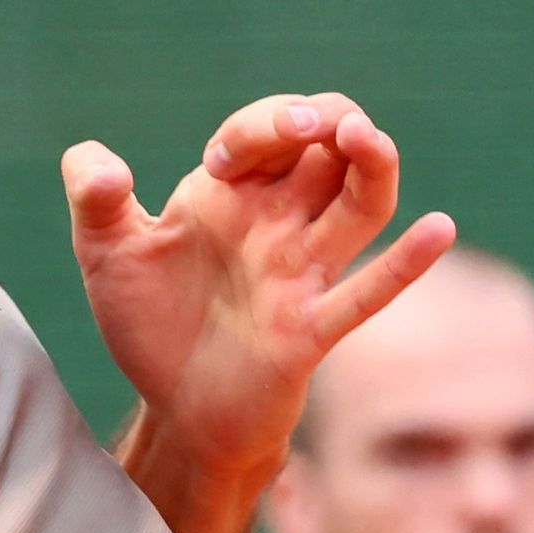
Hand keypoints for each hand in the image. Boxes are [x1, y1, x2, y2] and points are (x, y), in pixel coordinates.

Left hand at [62, 93, 457, 476]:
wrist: (175, 413)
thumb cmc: (152, 325)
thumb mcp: (107, 254)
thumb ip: (95, 200)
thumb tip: (96, 163)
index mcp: (238, 194)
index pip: (271, 130)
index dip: (257, 128)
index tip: (219, 163)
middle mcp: (281, 223)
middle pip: (333, 149)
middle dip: (330, 119)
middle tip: (315, 122)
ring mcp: (302, 274)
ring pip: (362, 205)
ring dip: (373, 168)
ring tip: (369, 138)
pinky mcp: (311, 329)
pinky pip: (367, 293)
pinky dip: (404, 264)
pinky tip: (438, 230)